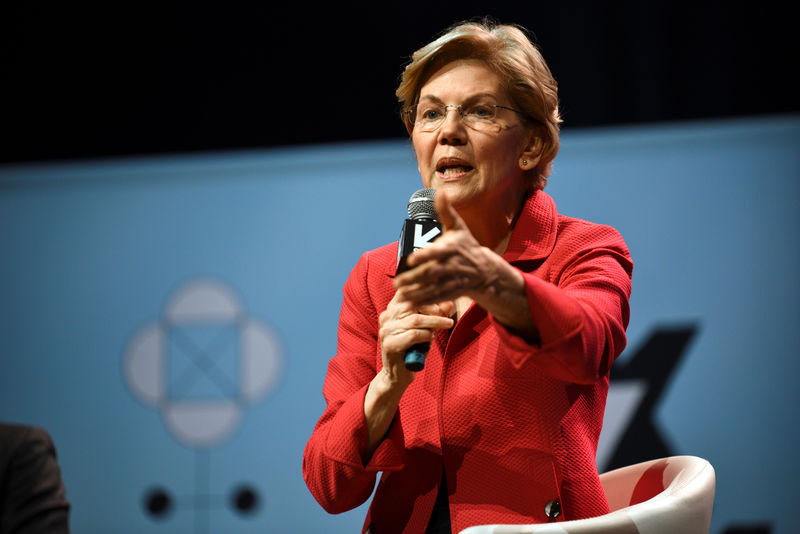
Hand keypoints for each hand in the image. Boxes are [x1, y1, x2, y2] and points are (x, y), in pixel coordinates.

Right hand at [378, 292, 453, 384]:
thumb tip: (450, 302)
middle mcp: (386, 317)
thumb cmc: (413, 349)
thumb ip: (436, 315)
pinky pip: (414, 335)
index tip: (442, 296)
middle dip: (434, 308)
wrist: (397, 375)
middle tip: (447, 316)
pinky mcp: (390, 344)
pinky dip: (427, 335)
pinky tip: (432, 338)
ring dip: (435, 322)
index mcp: (391, 309)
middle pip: (413, 303)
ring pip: (416, 319)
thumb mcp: (426, 328)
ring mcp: (386, 330)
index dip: (425, 291)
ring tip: (447, 324)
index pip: (407, 291)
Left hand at [394, 190, 536, 340]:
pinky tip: (408, 304)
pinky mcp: (452, 293)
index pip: (437, 252)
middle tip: (397, 282)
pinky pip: (436, 299)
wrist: (485, 270)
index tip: (411, 259)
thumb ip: (446, 211)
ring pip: (432, 289)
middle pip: (431, 274)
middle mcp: (452, 266)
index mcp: (451, 248)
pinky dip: (423, 302)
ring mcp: (452, 281)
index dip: (425, 256)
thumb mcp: (457, 227)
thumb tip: (440, 190)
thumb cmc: (466, 245)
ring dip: (416, 293)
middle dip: (414, 279)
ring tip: (399, 295)